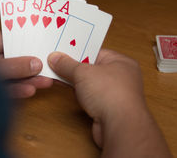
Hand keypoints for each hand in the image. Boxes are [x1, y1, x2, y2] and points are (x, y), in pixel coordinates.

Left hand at [0, 31, 52, 97]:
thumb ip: (13, 65)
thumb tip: (36, 63)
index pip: (7, 39)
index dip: (26, 43)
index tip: (43, 47)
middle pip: (11, 59)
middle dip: (30, 65)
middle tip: (49, 68)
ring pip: (9, 75)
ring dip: (27, 79)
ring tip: (46, 82)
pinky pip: (3, 88)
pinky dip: (16, 89)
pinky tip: (30, 90)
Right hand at [48, 50, 171, 157]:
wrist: (120, 126)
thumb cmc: (111, 94)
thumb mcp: (82, 72)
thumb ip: (67, 64)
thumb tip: (56, 58)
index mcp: (121, 61)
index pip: (95, 51)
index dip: (77, 51)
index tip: (61, 51)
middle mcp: (121, 76)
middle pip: (91, 67)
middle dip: (73, 67)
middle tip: (55, 62)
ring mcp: (115, 93)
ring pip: (89, 83)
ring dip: (74, 81)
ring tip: (56, 74)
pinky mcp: (108, 108)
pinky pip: (89, 96)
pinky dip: (79, 93)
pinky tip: (66, 90)